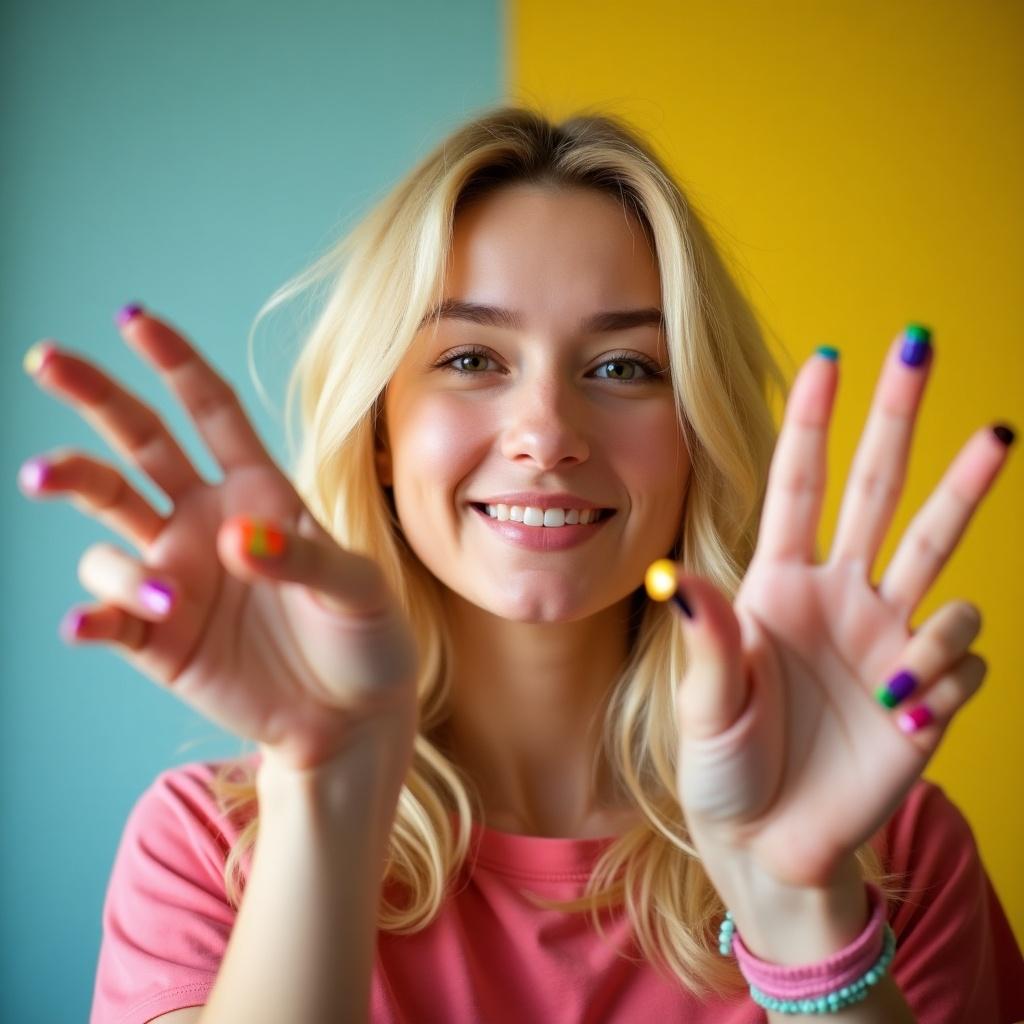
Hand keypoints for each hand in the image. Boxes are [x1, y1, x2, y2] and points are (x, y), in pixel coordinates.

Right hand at [19, 307, 418, 773]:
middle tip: (47, 360)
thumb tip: (233, 541)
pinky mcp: (158, 638)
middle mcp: (205, 522)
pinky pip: (106, 617)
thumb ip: (301, 559)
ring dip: (113, 551)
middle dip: (93, 399)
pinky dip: (92, 617)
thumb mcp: (357, 590)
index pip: (210, 413)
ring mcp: (176, 577)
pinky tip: (86, 625)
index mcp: (258, 492)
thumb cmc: (364, 636)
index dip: (175, 363)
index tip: (134, 317)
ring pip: (107, 530)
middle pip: (137, 446)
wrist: (352, 715)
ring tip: (164, 598)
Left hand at [664, 330, 1012, 898]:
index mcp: (779, 583)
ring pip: (942, 551)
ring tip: (902, 670)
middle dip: (901, 418)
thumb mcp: (703, 701)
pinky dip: (942, 677)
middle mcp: (840, 594)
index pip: (801, 484)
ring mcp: (888, 638)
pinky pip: (962, 653)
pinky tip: (903, 717)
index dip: (815, 420)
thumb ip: (706, 640)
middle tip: (923, 343)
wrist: (767, 840)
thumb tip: (682, 578)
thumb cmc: (722, 764)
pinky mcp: (927, 689)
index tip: (831, 354)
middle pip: (880, 487)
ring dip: (958, 555)